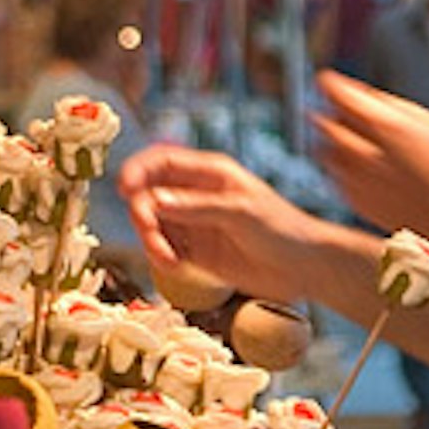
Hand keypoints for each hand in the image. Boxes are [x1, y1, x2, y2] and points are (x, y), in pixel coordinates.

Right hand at [117, 145, 321, 300]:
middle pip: (149, 194)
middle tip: (149, 231)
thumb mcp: (241, 212)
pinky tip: (175, 266)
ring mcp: (194, 223)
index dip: (138, 170)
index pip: (162, 161)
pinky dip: (161, 257)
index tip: (124, 187)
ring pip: (152, 224)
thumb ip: (198, 207)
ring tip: (167, 258)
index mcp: (210, 173)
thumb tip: (155, 201)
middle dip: (143, 213)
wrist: (303, 268)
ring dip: (151, 240)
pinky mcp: (194, 251)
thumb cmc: (283, 229)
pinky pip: (163, 249)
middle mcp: (196, 194)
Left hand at [312, 70, 428, 234]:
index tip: (328, 80)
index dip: (331, 84)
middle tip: (341, 111)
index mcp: (386, 126)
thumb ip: (392, 107)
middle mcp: (365, 153)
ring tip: (353, 141)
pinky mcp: (355, 201)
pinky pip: (333, 176)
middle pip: (324, 122)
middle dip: (329, 112)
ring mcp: (357, 179)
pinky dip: (339, 167)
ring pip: (324, 150)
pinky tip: (362, 167)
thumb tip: (365, 96)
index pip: (339, 95)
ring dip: (331, 141)